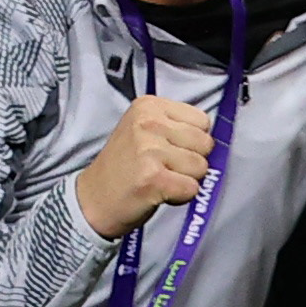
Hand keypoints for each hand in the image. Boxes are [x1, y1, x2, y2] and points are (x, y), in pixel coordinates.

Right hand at [70, 97, 219, 239]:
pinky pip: (192, 188)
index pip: (202, 121)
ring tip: (161, 179)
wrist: (93, 200)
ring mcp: (150, 150)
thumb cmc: (124, 168)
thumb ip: (175, 128)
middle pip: (205, 143)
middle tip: (164, 168)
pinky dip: (181, 196)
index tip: (169, 150)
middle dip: (192, 160)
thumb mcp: (143, 131)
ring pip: (201, 167)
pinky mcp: (153, 178)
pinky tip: (159, 193)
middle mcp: (148, 123)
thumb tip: (212, 142)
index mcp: (148, 106)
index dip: (192, 141)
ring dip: (186, 179)